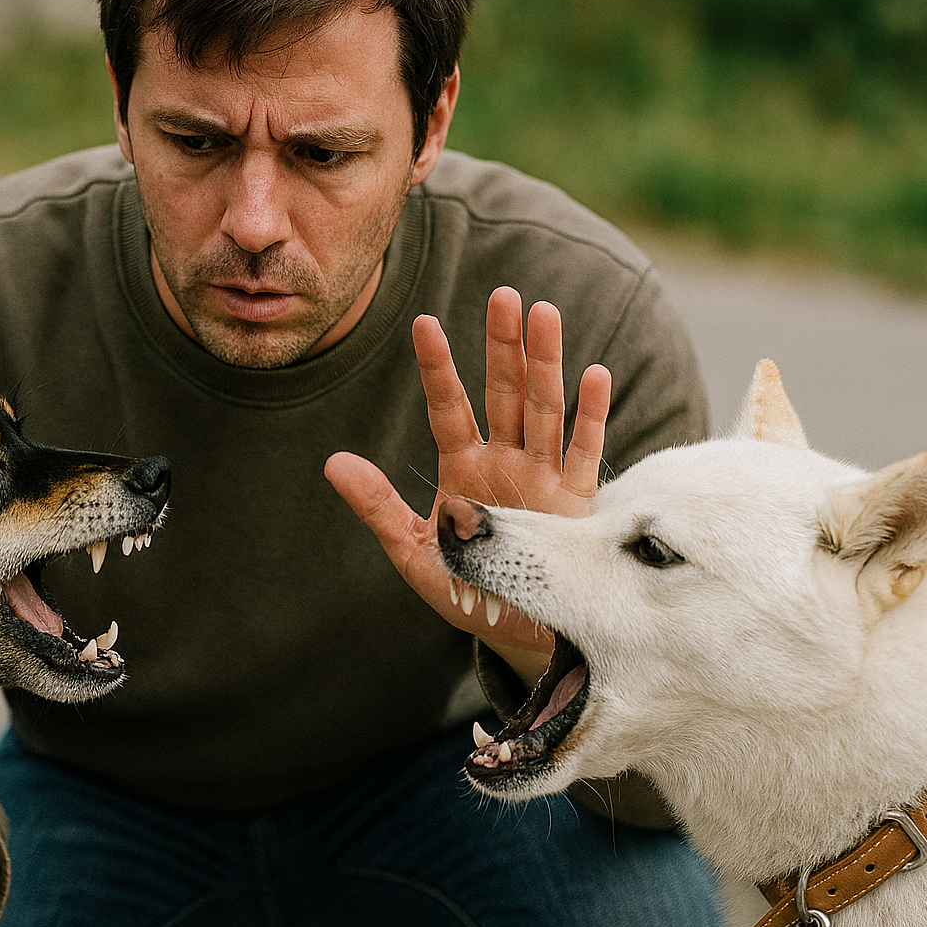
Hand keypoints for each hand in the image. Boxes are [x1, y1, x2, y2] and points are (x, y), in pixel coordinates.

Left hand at [324, 287, 610, 684]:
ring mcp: (543, 477)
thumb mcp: (412, 550)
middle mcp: (506, 462)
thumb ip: (377, 506)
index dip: (437, 367)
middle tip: (504, 294)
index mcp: (464, 467)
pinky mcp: (575, 504)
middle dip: (504, 346)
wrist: (516, 632)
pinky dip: (590, 416)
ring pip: (545, 409)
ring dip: (547, 362)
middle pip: (505, 392)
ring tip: (545, 314)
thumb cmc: (465, 590)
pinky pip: (584, 453)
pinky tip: (594, 375)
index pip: (449, 407)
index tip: (424, 323)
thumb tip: (332, 463)